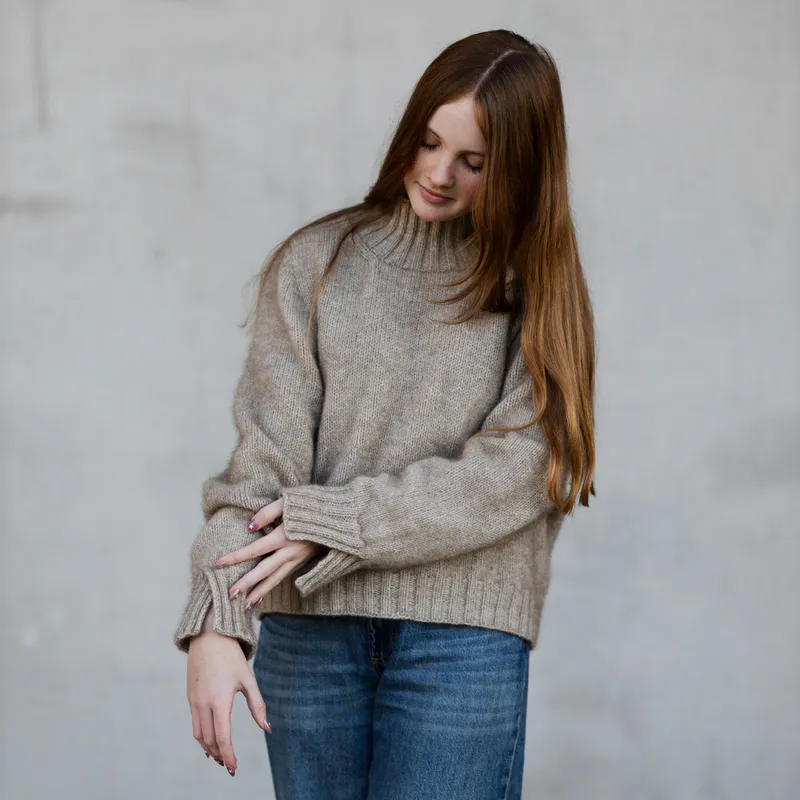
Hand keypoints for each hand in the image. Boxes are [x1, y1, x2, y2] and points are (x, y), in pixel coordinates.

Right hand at [187, 613, 271, 776]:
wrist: (209, 636)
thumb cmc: (231, 657)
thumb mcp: (248, 679)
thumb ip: (257, 705)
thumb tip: (267, 728)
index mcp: (219, 700)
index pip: (222, 737)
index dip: (229, 755)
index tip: (234, 769)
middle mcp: (203, 703)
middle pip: (209, 740)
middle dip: (219, 755)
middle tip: (229, 766)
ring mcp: (194, 701)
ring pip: (199, 735)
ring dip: (209, 749)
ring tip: (220, 757)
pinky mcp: (190, 697)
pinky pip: (194, 724)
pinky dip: (202, 737)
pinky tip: (209, 741)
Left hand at [213, 495, 323, 609]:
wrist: (341, 516)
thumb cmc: (313, 505)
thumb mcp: (289, 501)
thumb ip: (267, 513)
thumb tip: (248, 527)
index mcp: (284, 536)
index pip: (254, 550)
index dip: (235, 557)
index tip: (217, 564)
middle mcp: (290, 552)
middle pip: (264, 571)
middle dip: (245, 583)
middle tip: (229, 595)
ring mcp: (298, 559)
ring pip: (275, 579)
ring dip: (259, 592)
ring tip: (244, 605)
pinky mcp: (302, 561)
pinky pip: (284, 577)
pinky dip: (271, 587)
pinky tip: (262, 595)